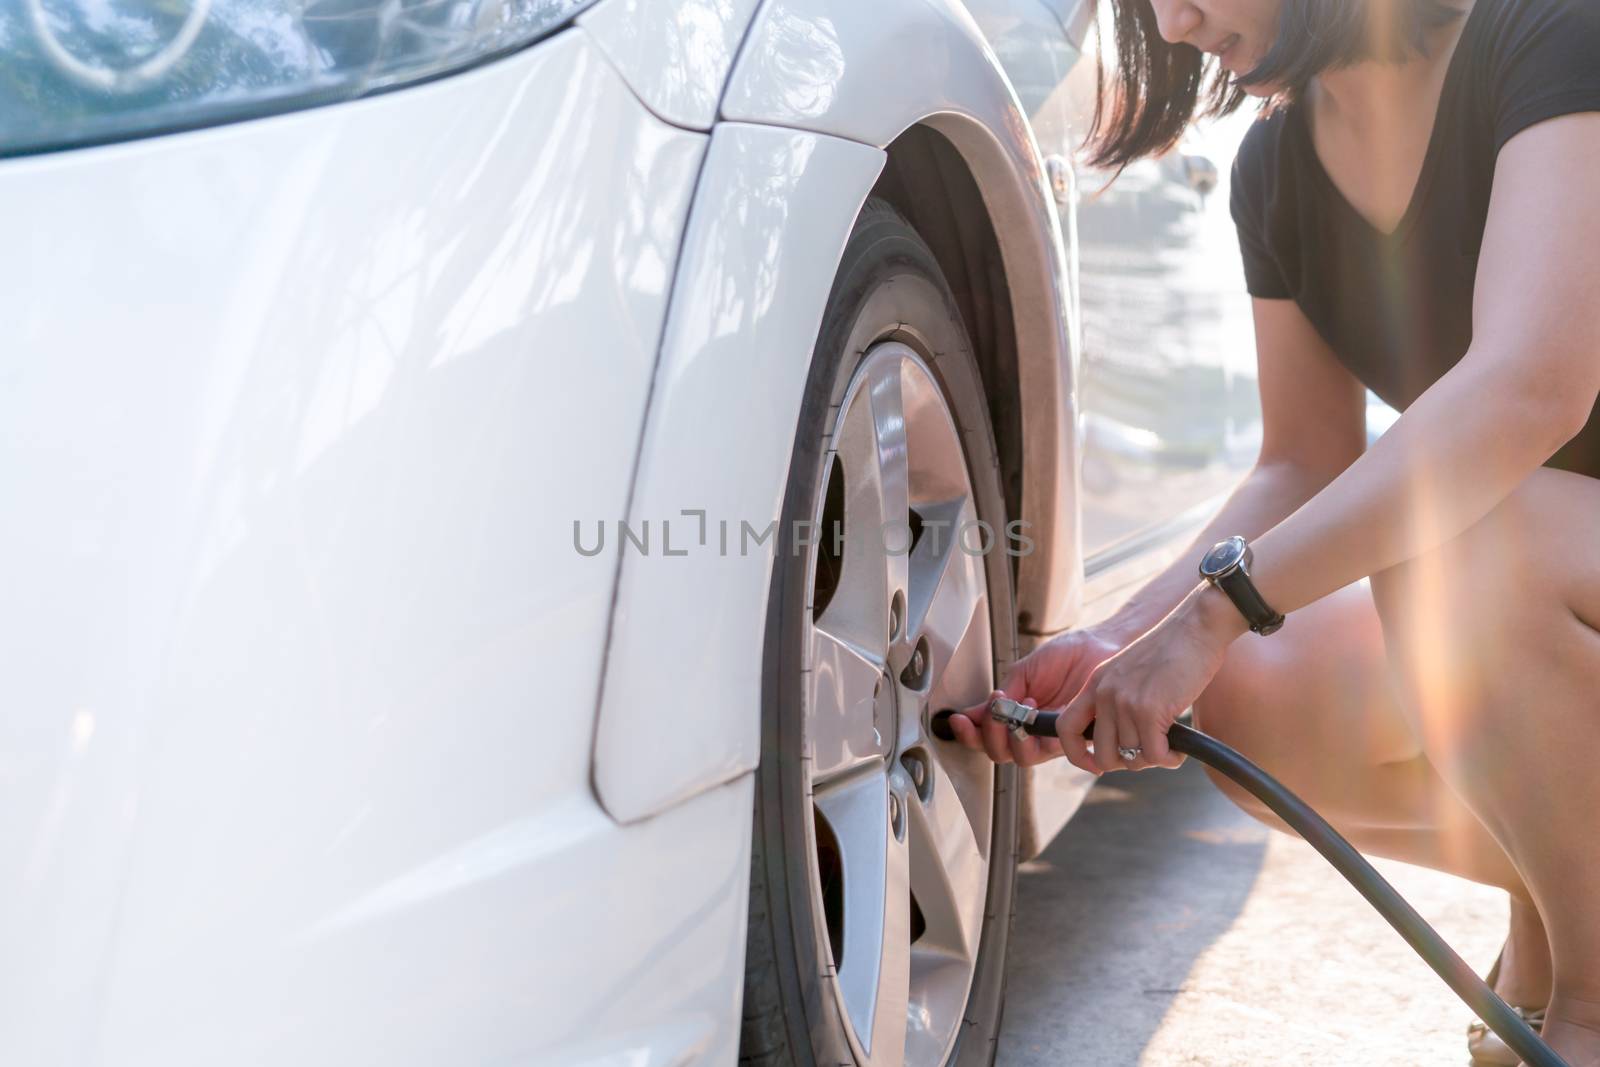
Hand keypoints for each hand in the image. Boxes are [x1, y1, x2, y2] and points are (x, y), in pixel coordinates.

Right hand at [944, 624, 1126, 765]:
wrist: (1101, 646)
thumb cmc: (1069, 655)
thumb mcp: (1024, 672)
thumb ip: (1002, 695)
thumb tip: (971, 713)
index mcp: (1018, 716)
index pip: (988, 735)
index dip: (970, 734)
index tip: (958, 719)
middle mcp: (1033, 732)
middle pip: (1000, 754)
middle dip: (987, 736)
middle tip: (989, 714)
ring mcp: (1052, 737)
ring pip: (1021, 758)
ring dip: (1007, 737)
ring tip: (1009, 709)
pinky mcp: (1072, 739)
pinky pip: (1046, 750)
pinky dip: (1030, 734)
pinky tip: (1030, 706)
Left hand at [1052, 583, 1244, 774]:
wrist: (1196, 627)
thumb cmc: (1173, 652)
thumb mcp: (1131, 672)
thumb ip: (1118, 700)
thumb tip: (1121, 744)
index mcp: (1095, 683)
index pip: (1065, 728)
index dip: (1076, 754)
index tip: (1094, 766)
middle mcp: (1104, 694)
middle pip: (1104, 754)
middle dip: (1128, 762)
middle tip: (1150, 752)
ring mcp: (1125, 703)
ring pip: (1133, 758)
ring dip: (1155, 758)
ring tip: (1170, 745)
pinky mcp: (1149, 711)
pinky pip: (1154, 755)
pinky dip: (1170, 758)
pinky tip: (1178, 748)